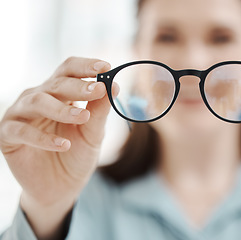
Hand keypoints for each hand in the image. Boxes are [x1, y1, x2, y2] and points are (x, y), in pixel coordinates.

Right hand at [0, 57, 116, 237]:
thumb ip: (100, 110)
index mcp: (59, 93)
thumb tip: (113, 84)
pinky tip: (64, 145)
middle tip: (98, 89)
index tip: (106, 66)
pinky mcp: (8, 135)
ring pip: (37, 101)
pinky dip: (44, 138)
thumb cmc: (77, 154)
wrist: (61, 187)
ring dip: (61, 108)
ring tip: (83, 117)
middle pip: (56, 83)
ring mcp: (21, 114)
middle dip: (79, 86)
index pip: (69, 70)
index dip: (86, 66)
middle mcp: (38, 97)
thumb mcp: (92, 132)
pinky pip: (22, 131)